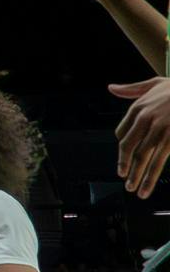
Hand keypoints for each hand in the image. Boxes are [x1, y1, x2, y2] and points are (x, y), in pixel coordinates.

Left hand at [112, 78, 169, 197]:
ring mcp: (159, 129)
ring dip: (136, 175)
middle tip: (124, 179)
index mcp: (138, 107)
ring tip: (134, 189)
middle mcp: (146, 118)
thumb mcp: (154, 83)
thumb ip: (132, 89)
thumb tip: (112, 88)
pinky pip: (158, 160)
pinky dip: (150, 175)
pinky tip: (147, 185)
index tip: (123, 158)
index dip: (122, 148)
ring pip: (142, 156)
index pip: (121, 133)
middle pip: (128, 147)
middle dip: (125, 165)